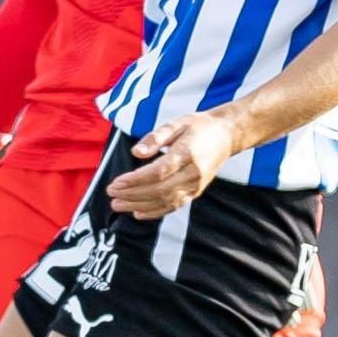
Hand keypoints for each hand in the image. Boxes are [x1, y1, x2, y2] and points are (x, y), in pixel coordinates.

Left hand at [106, 114, 238, 219]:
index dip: (136, 180)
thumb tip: (136, 152)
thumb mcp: (176, 123)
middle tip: (111, 194)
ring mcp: (196, 184)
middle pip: (160, 189)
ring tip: (117, 205)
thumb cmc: (198, 126)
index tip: (116, 183)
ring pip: (166, 201)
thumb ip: (155, 137)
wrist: (226, 135)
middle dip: (133, 194)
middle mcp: (194, 173)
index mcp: (188, 153)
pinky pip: (175, 205)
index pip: (158, 172)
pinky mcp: (196, 191)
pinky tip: (138, 213)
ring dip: (140, 205)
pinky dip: (156, 212)